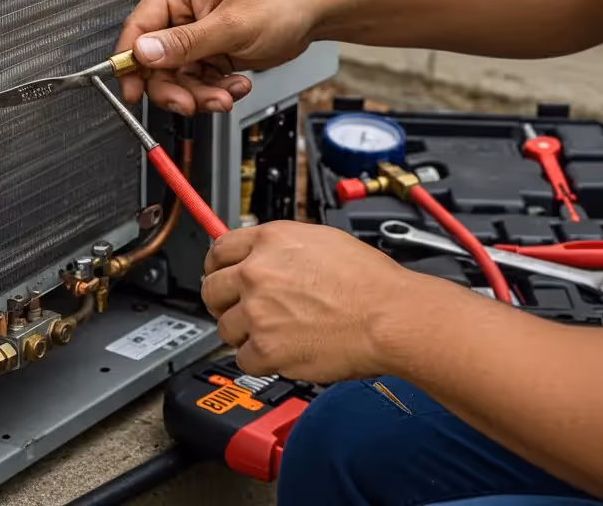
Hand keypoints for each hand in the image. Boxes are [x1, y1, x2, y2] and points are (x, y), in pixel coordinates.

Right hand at [114, 0, 339, 113]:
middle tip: (190, 103)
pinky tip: (235, 86)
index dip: (130, 61)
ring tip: (224, 96)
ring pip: (178, 78)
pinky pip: (199, 82)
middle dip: (174, 87)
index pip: (139, 27)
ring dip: (200, 94)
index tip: (131, 89)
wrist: (316, 13)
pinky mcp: (211, 53)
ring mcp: (197, 35)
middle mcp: (183, 12)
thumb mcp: (231, 24)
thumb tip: (144, 52)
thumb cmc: (282, 0)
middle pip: (156, 61)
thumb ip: (185, 42)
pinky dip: (216, 91)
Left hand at [200, 221, 419, 382]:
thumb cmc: (370, 283)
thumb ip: (282, 248)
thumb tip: (264, 256)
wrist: (390, 317)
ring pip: (226, 328)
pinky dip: (261, 361)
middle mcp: (257, 272)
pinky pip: (244, 359)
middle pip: (212, 289)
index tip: (220, 275)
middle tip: (243, 311)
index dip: (217, 265)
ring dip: (246, 334)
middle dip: (225, 302)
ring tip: (277, 334)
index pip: (219, 249)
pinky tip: (285, 352)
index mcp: (270, 240)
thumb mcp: (322, 241)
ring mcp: (258, 312)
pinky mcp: (266, 349)